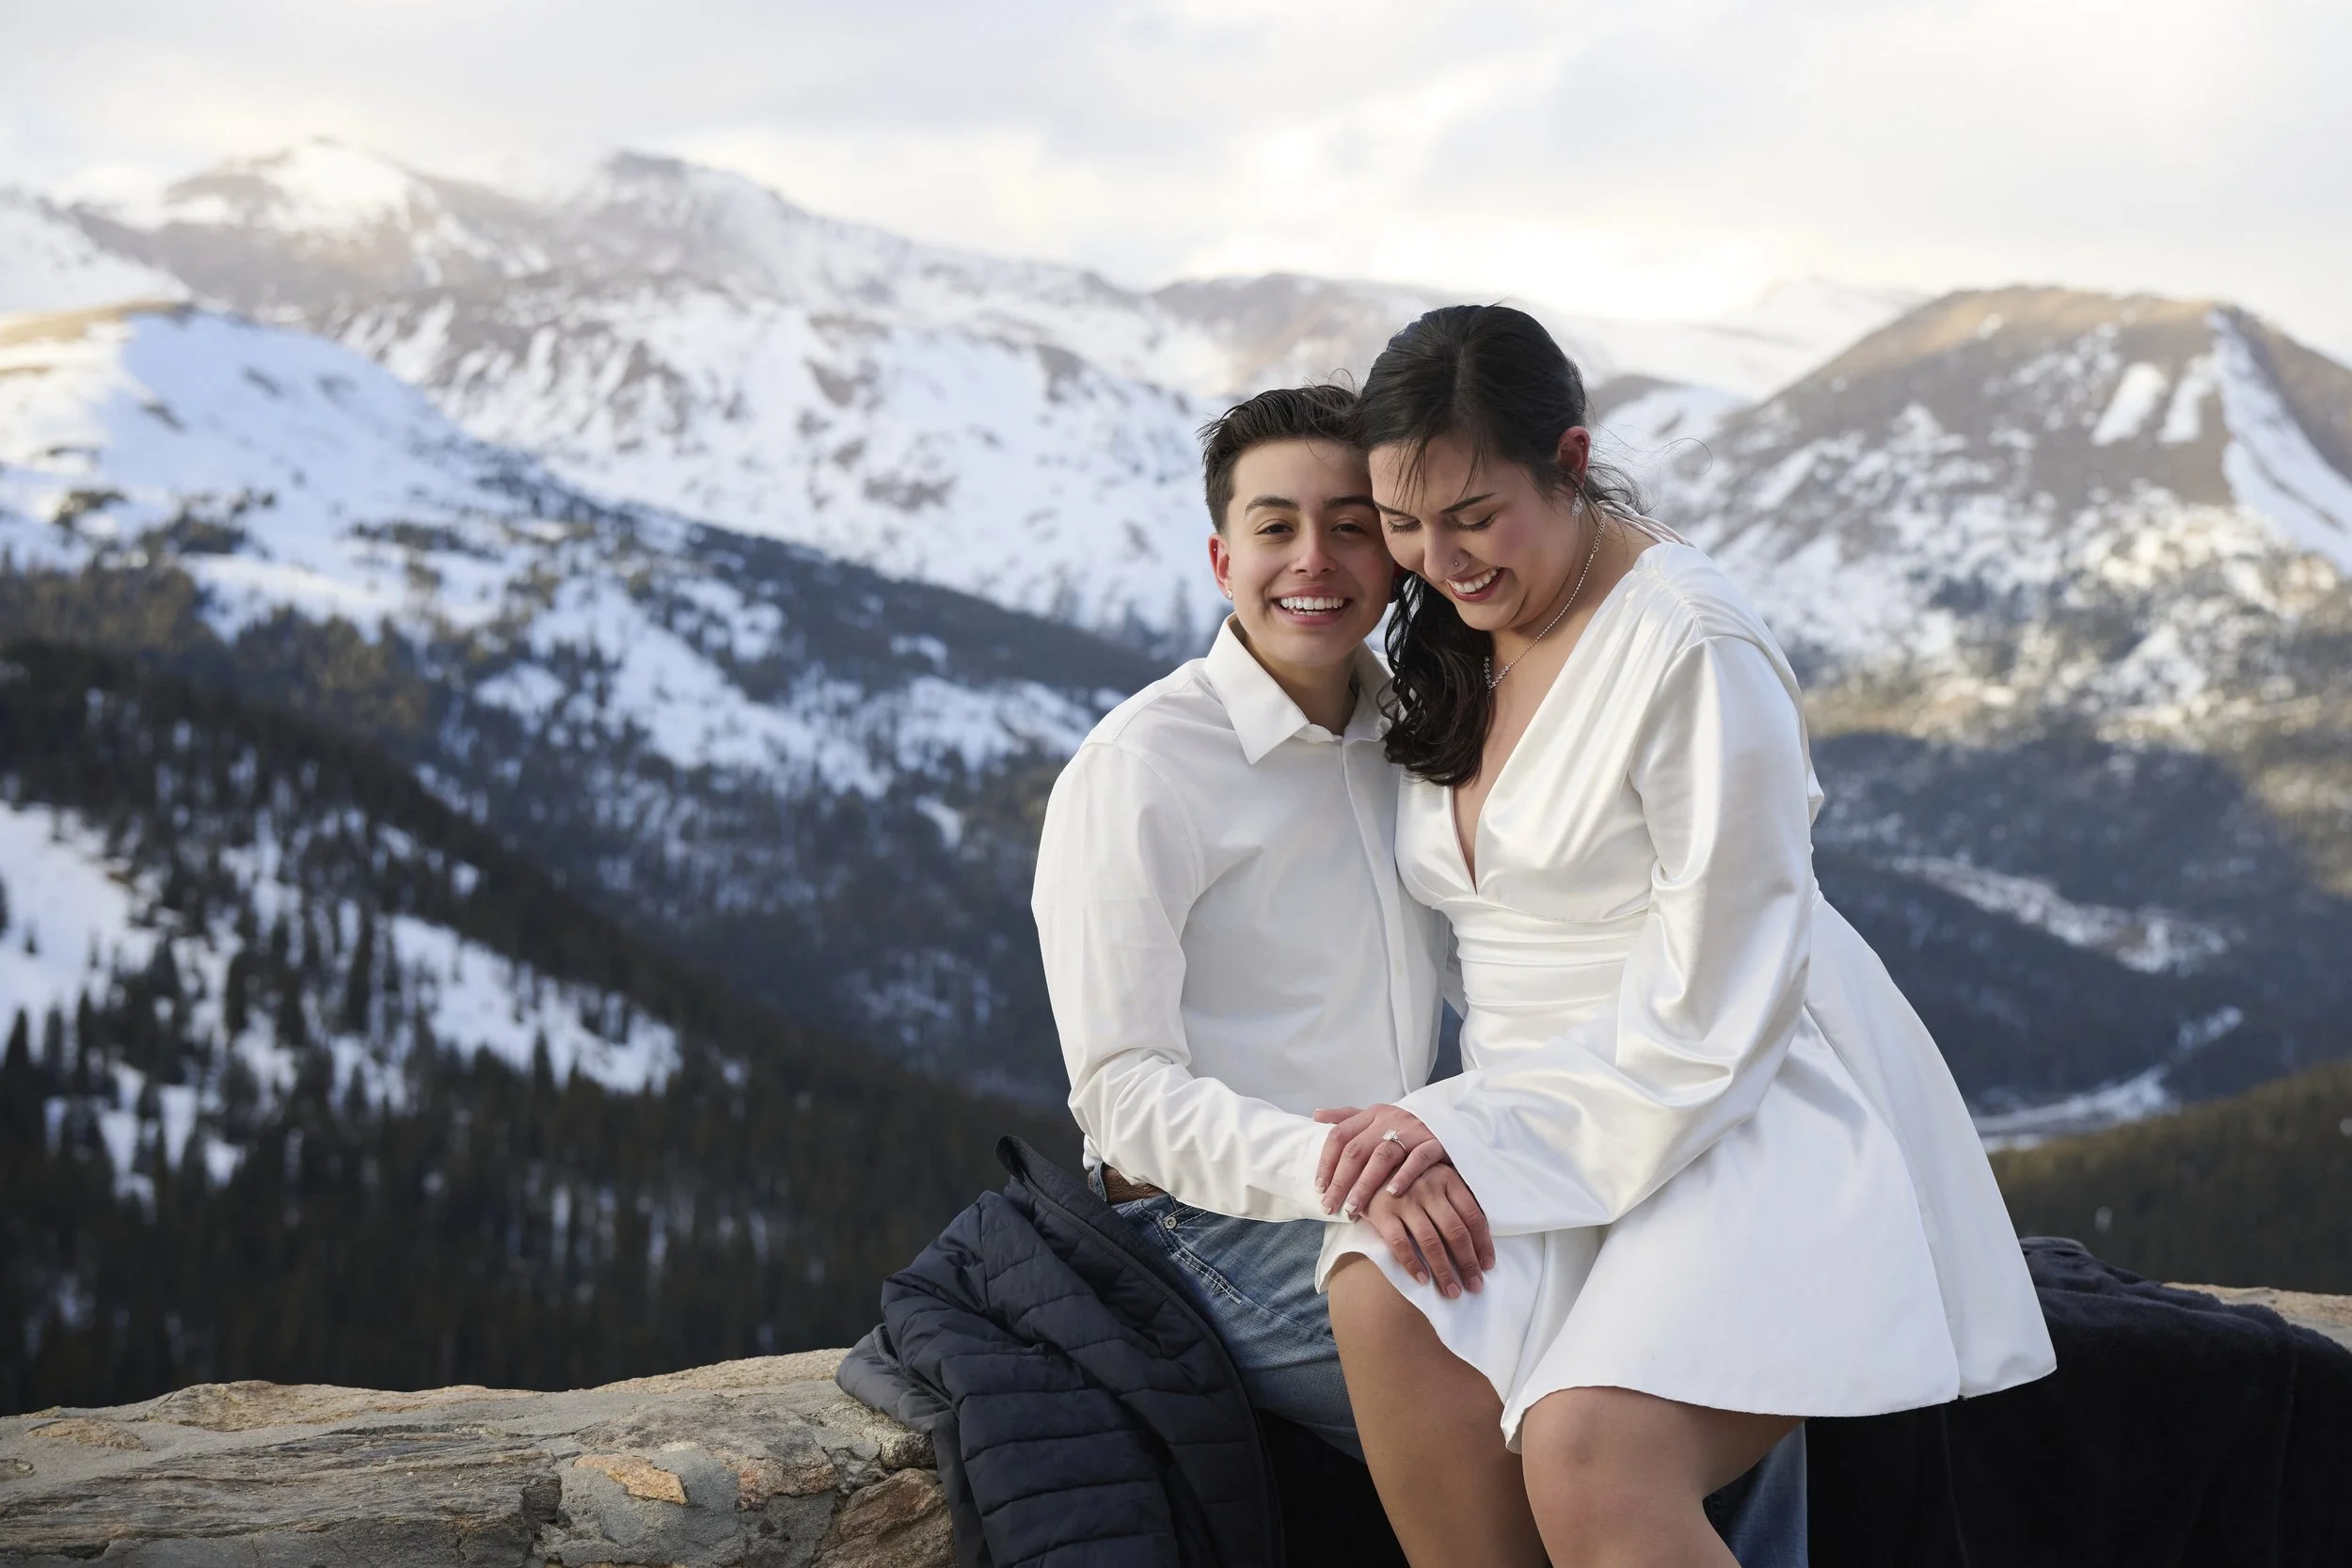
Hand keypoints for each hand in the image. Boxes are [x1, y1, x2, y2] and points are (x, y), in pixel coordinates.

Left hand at [1314, 1104, 1448, 1219]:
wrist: (1450, 1118)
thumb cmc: (1406, 1125)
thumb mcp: (1377, 1116)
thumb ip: (1348, 1117)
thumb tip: (1316, 1116)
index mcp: (1372, 1114)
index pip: (1340, 1135)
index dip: (1326, 1162)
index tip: (1318, 1187)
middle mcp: (1389, 1120)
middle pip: (1357, 1150)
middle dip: (1340, 1181)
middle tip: (1329, 1206)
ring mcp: (1413, 1131)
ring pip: (1383, 1156)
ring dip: (1365, 1184)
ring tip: (1353, 1207)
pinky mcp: (1436, 1142)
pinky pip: (1418, 1159)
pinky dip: (1404, 1176)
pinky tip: (1392, 1195)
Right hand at [1362, 1165, 1494, 1298]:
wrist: (1365, 1168)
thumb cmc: (1408, 1179)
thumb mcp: (1435, 1177)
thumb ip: (1455, 1199)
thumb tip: (1481, 1238)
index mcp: (1447, 1177)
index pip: (1473, 1216)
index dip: (1483, 1244)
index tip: (1488, 1266)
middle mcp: (1428, 1187)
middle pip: (1455, 1232)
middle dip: (1468, 1263)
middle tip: (1475, 1286)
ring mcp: (1404, 1200)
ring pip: (1431, 1242)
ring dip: (1444, 1271)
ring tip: (1453, 1292)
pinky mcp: (1382, 1212)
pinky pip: (1400, 1244)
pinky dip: (1413, 1264)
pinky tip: (1423, 1280)